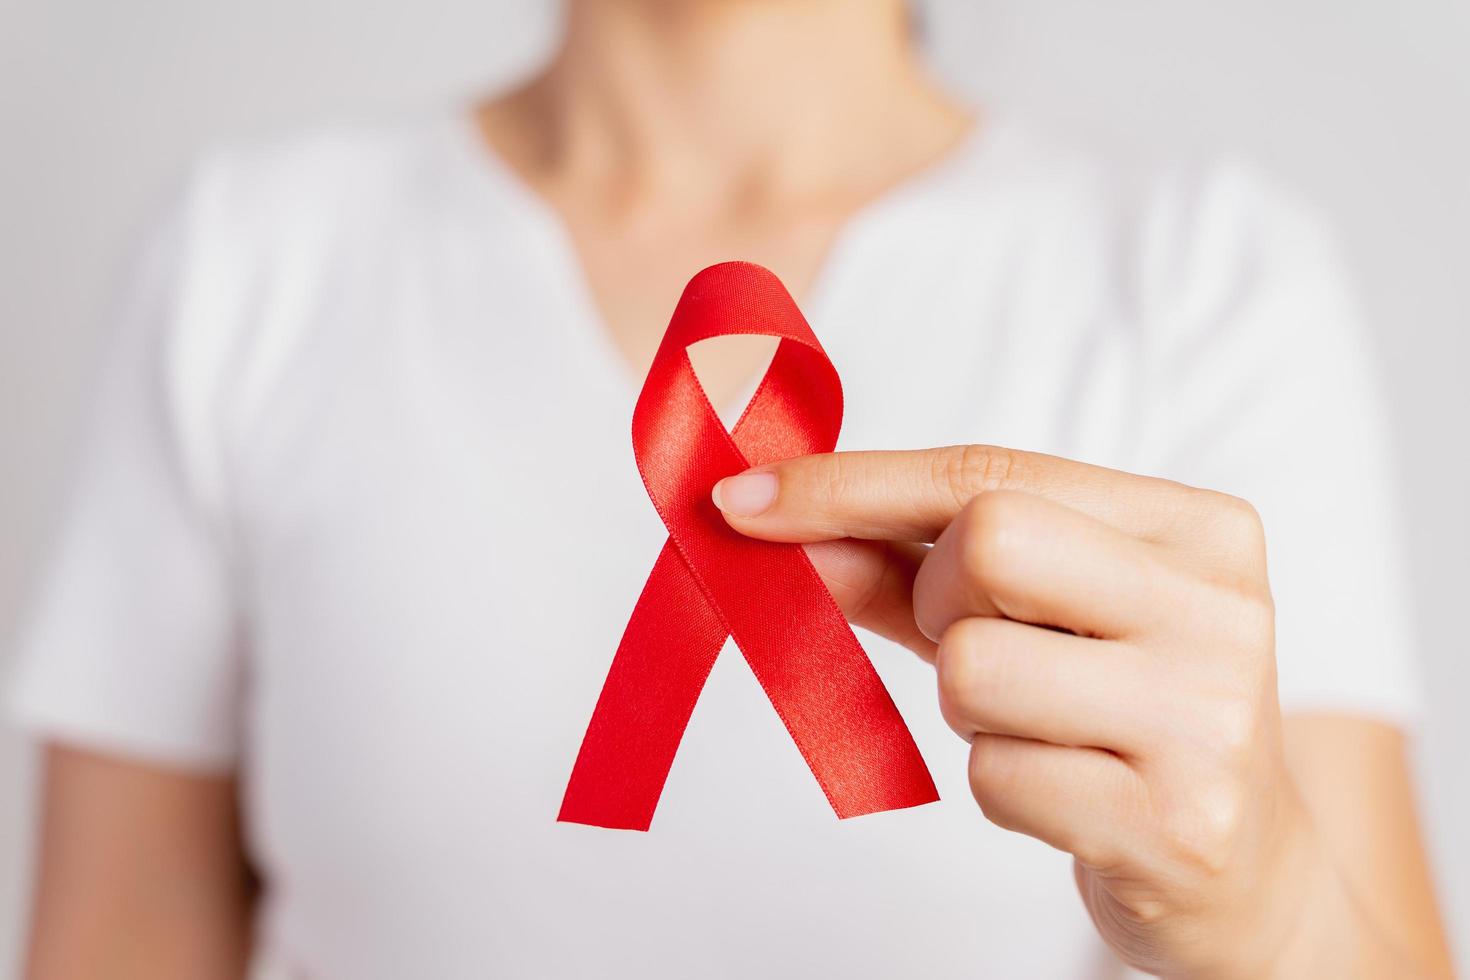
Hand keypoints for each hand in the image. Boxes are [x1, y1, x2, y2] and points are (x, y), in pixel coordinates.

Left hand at [712, 445, 1328, 977]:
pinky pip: (991, 777)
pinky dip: (998, 786)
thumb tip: (770, 522)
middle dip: (940, 601)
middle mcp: (1220, 610)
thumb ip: (909, 567)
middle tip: (988, 645)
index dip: (852, 483)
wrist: (1248, 874)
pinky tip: (1068, 794)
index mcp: (1197, 529)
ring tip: (1043, 729)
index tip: (746, 499)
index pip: (990, 471)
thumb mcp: (1036, 620)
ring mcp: (1206, 719)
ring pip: (971, 667)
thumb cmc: (1122, 717)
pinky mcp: (1176, 825)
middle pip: (987, 543)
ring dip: (968, 710)